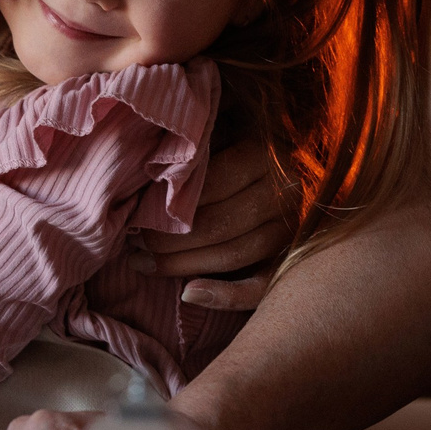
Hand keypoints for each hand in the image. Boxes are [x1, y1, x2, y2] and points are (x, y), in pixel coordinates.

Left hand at [131, 141, 291, 310]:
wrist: (298, 166)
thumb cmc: (246, 145)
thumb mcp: (228, 133)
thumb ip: (202, 149)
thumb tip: (154, 169)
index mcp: (266, 154)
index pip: (213, 184)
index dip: (172, 203)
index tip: (137, 212)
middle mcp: (286, 192)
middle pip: (219, 223)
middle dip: (168, 239)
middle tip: (133, 242)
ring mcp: (293, 228)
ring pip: (233, 254)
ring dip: (182, 265)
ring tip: (144, 263)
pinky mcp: (293, 257)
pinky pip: (261, 286)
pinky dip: (225, 296)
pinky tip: (186, 294)